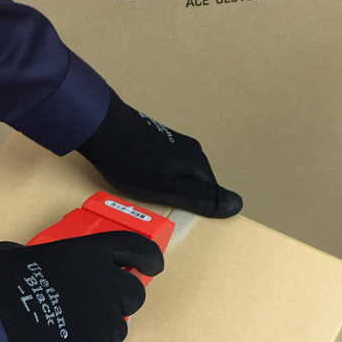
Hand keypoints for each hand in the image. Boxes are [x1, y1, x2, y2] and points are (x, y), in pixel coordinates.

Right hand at [0, 231, 163, 341]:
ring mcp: (103, 321)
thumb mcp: (10, 253)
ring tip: (71, 330)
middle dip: (122, 297)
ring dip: (101, 327)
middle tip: (99, 302)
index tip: (151, 265)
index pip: (138, 249)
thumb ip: (34, 255)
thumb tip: (27, 262)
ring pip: (117, 327)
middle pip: (135, 293)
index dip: (149, 257)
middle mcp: (106, 285)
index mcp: (90, 254)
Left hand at [77, 89, 242, 217]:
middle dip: (179, 195)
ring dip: (166, 184)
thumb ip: (202, 198)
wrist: (102, 128)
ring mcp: (173, 141)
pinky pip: (164, 163)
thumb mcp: (169, 189)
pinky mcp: (156, 137)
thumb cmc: (135, 165)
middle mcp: (191, 149)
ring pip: (178, 172)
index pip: (208, 194)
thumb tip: (239, 205)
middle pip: (193, 182)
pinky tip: (137, 175)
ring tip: (144, 190)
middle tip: (156, 204)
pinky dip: (155, 173)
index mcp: (198, 162)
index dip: (192, 207)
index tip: (171, 212)